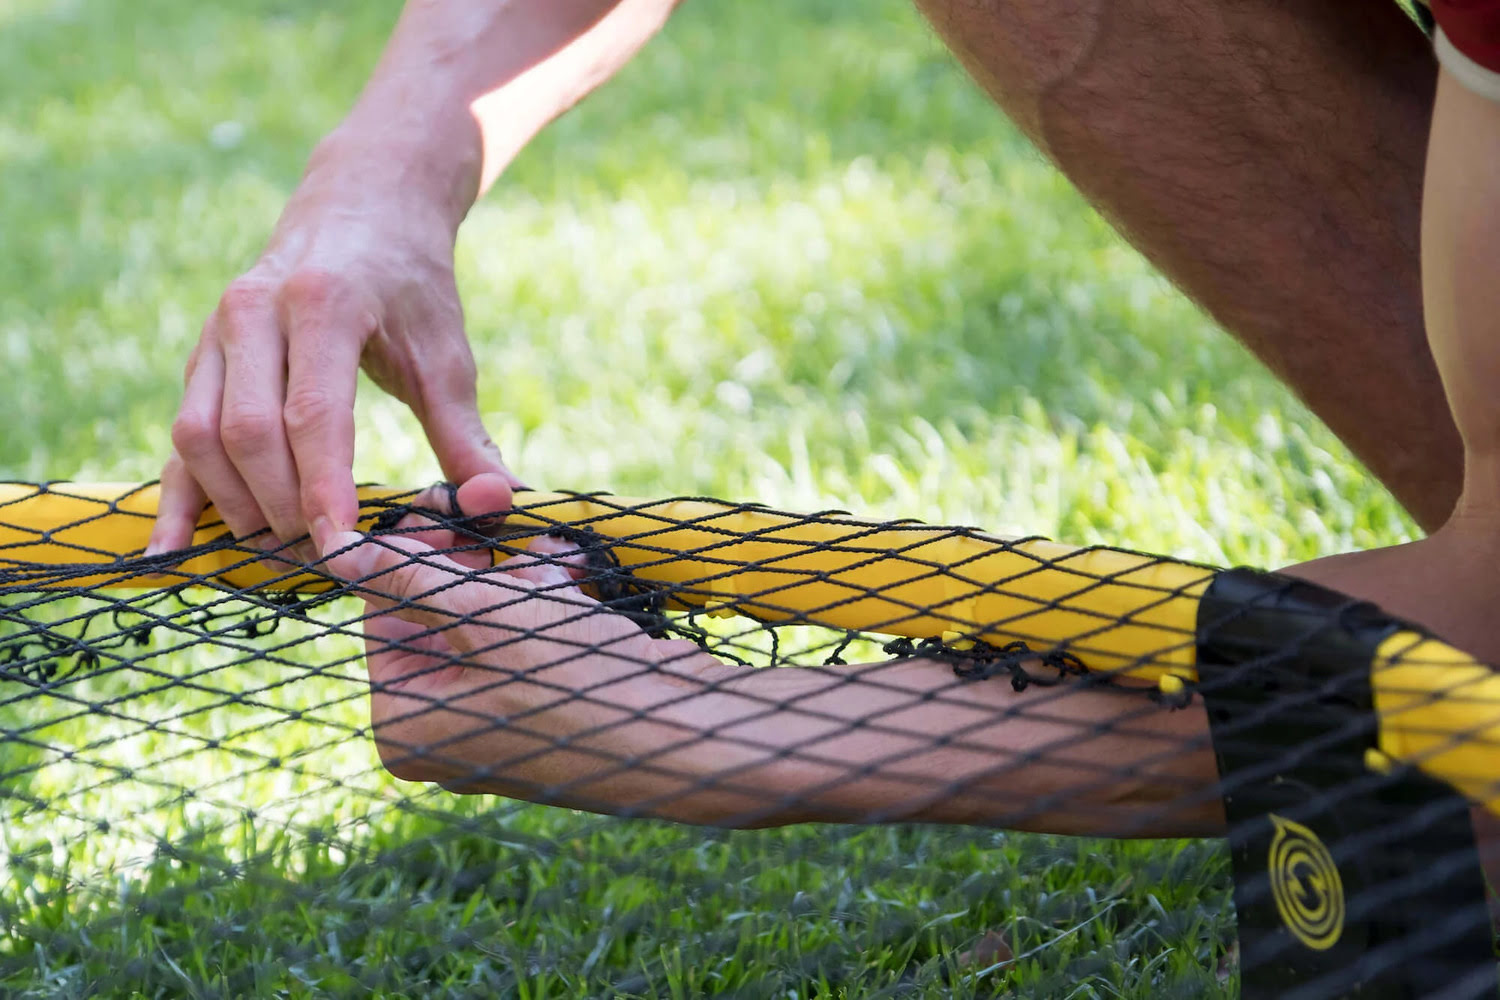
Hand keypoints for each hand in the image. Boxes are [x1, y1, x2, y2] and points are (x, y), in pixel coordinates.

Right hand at [147, 151, 519, 559]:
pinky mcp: (199, 357)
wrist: (361, 205)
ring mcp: (216, 332)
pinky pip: (175, 433)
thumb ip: (467, 436)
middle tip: (318, 558)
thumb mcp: (447, 355)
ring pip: (199, 434)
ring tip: (281, 550)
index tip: (342, 548)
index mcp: (324, 303)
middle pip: (247, 432)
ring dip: (234, 504)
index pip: (312, 413)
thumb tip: (501, 506)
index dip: (323, 489)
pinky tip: (178, 548)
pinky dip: (178, 493)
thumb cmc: (411, 286)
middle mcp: (254, 311)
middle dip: (280, 506)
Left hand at [325, 474, 716, 807]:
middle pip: (438, 612)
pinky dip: (550, 596)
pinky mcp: (548, 701)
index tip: (442, 498)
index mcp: (406, 725)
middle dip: (477, 556)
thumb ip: (407, 576)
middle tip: (499, 504)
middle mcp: (444, 728)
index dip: (412, 549)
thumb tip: (333, 547)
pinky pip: (529, 634)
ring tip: (555, 550)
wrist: (687, 732)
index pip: (385, 615)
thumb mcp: (482, 616)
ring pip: (490, 614)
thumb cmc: (573, 682)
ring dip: (520, 569)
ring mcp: (498, 716)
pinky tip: (575, 570)